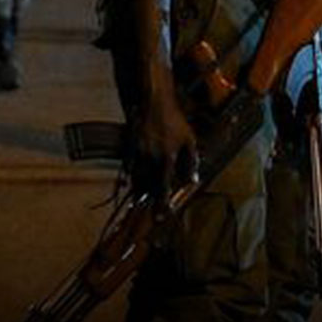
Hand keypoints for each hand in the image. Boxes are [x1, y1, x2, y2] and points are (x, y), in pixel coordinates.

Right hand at [133, 81, 198, 206]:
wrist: (153, 103)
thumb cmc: (175, 121)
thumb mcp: (189, 139)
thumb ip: (192, 161)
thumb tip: (192, 180)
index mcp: (167, 157)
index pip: (164, 186)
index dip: (162, 203)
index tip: (160, 218)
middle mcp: (151, 158)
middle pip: (148, 187)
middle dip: (149, 202)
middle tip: (151, 214)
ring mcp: (138, 153)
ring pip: (137, 179)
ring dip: (141, 191)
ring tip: (144, 199)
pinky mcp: (129, 147)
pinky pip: (129, 168)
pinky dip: (132, 177)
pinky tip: (134, 182)